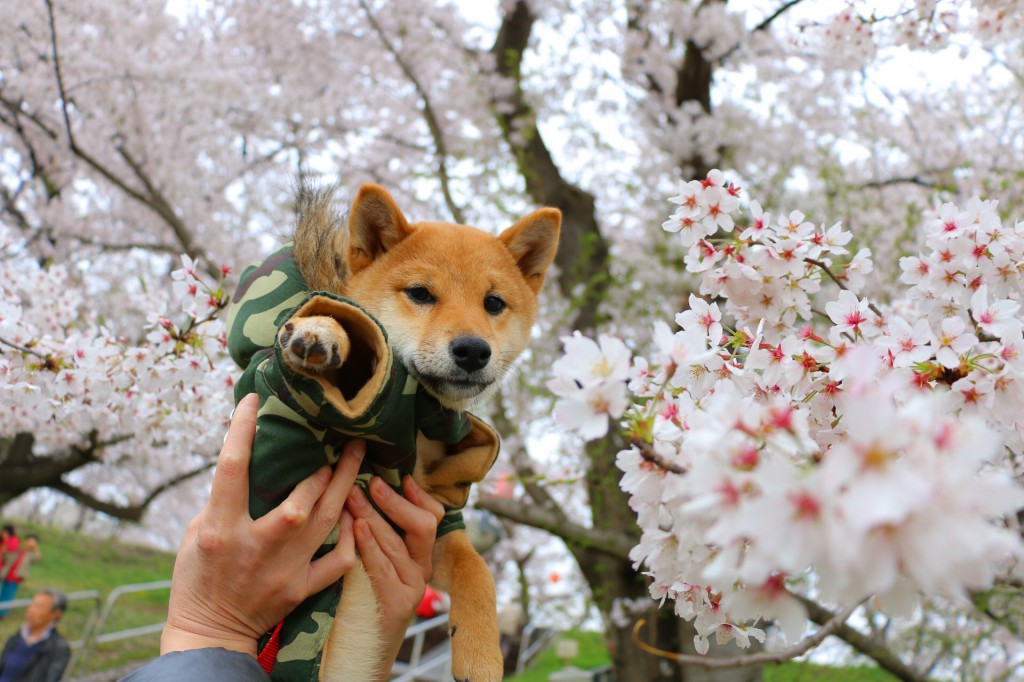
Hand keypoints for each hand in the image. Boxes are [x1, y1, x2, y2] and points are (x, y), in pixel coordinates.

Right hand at [161, 393, 364, 656]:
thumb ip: (223, 500)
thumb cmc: (198, 578)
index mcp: (220, 529)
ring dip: (344, 488)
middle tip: (342, 437)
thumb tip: (247, 459)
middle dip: (323, 467)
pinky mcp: (300, 588)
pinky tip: (358, 516)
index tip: (254, 402)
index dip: (242, 431)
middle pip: (299, 500)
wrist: (210, 633)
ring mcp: (282, 569)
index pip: (232, 470)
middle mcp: (255, 546)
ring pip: (325, 524)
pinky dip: (351, 538)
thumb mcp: (196, 533)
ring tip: (358, 459)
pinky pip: (337, 561)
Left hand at [345, 474, 443, 656]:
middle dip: (394, 501)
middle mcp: (424, 567)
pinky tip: (356, 528)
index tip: (401, 477)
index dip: (419, 495)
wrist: (368, 644)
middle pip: (424, 525)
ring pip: (399, 543)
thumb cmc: (368, 593)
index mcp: (423, 553)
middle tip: (369, 482)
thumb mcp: (381, 557)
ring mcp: (414, 586)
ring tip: (353, 497)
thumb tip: (374, 487)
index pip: (434, 516)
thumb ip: (383, 529)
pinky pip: (383, 567)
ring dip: (374, 516)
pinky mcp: (399, 602)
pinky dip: (369, 544)